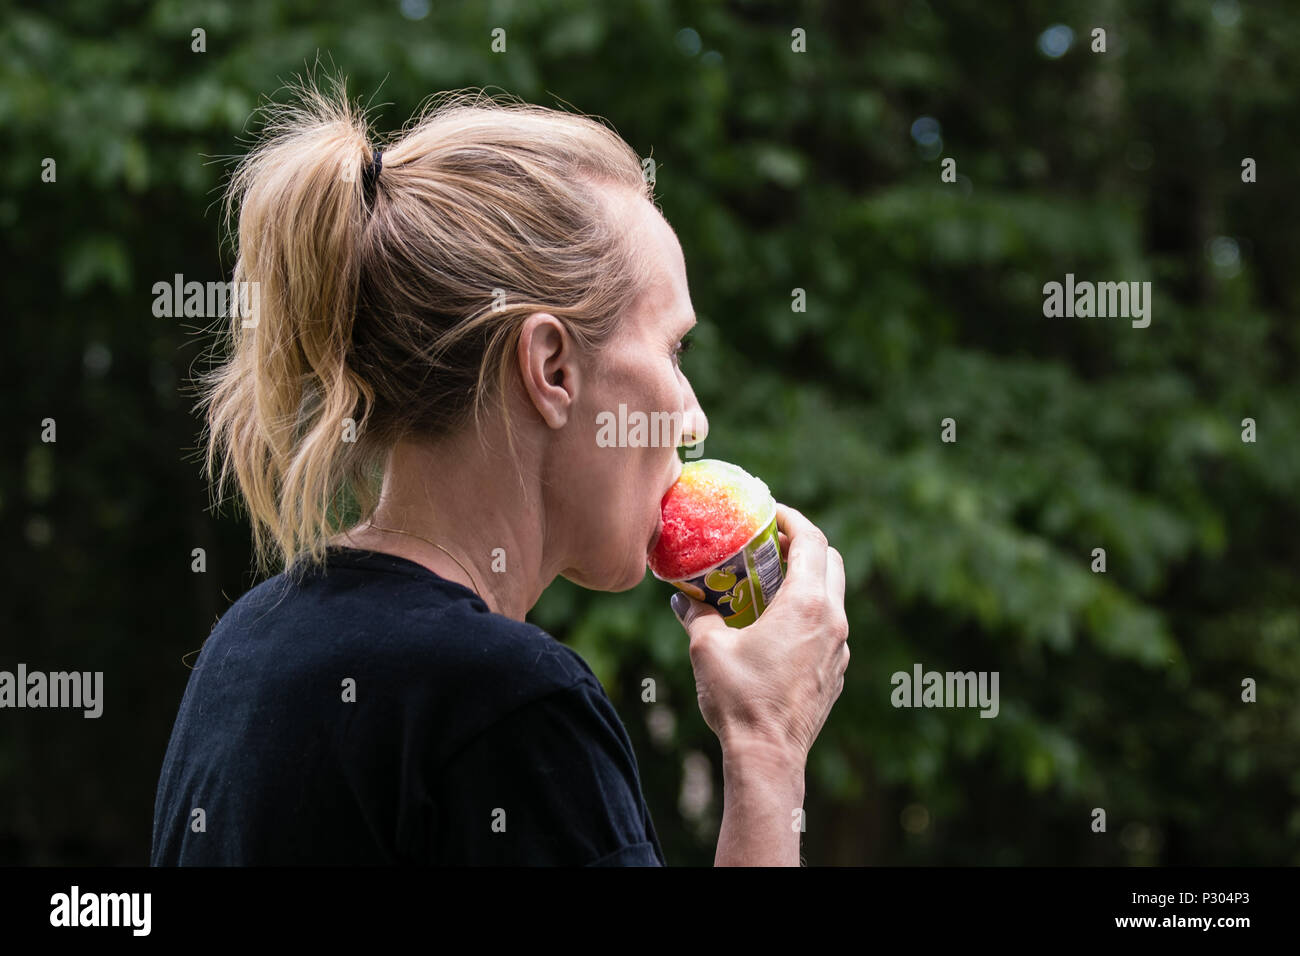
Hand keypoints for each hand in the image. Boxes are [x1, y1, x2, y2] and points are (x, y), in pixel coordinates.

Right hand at [671, 503, 849, 763]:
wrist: (769, 756)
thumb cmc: (740, 699)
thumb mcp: (707, 649)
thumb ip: (697, 616)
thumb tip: (682, 599)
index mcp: (807, 605)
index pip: (812, 540)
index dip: (792, 519)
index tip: (770, 513)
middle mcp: (832, 621)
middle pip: (830, 561)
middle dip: (804, 545)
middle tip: (771, 544)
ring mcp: (839, 648)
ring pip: (834, 596)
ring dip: (809, 580)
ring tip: (772, 583)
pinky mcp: (835, 672)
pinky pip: (830, 627)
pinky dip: (811, 612)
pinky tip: (779, 626)